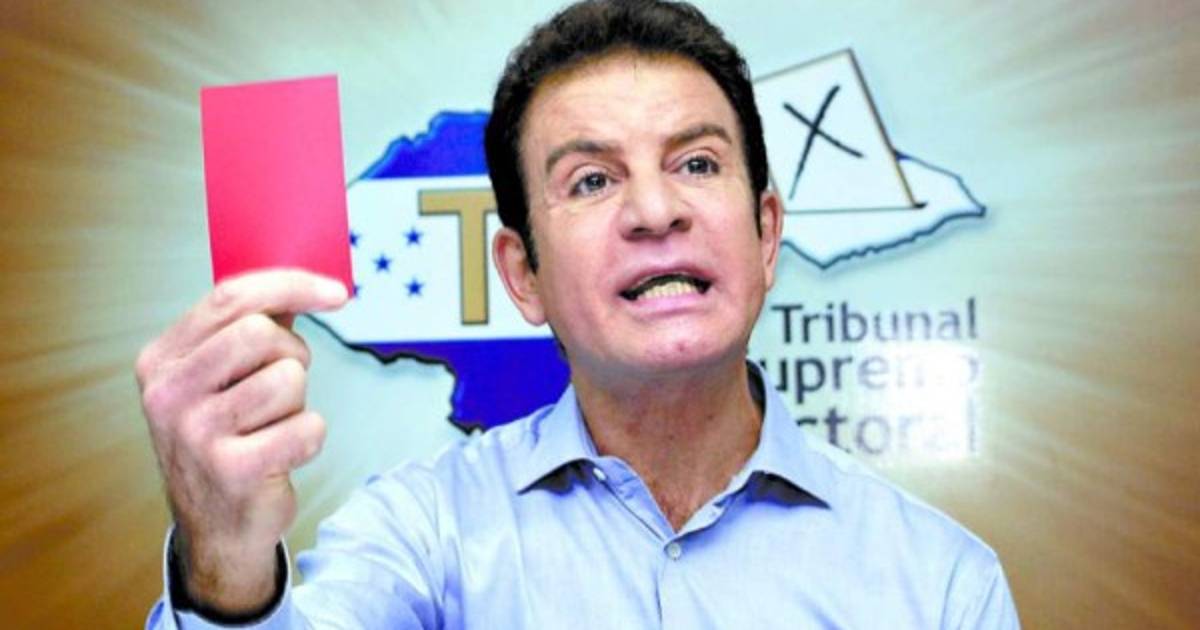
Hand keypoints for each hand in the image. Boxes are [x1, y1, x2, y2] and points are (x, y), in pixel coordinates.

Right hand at [135, 269, 348, 613]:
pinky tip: (282, 454)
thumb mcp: (219, 378)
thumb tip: (305, 282)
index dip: (291, 285)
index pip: (229, 297)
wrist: (216, 527)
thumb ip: (251, 326)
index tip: (336, 292)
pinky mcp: (233, 471)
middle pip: (260, 333)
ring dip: (297, 401)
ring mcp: (196, 434)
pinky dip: (309, 437)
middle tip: (285, 383)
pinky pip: (307, 427)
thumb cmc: (226, 437)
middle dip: (291, 353)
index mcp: (161, 360)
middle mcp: (168, 394)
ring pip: (288, 379)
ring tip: (273, 424)